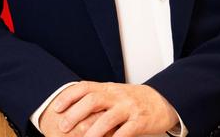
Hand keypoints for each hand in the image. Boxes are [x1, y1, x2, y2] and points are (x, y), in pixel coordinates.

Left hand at [47, 82, 177, 136]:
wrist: (164, 100)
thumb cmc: (134, 100)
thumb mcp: (114, 94)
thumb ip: (96, 98)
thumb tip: (70, 107)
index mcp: (108, 88)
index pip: (84, 87)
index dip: (68, 96)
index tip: (56, 108)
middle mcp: (117, 96)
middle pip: (92, 101)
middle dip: (75, 114)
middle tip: (63, 127)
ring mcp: (129, 108)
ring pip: (107, 119)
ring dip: (92, 132)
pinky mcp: (140, 121)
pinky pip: (126, 132)